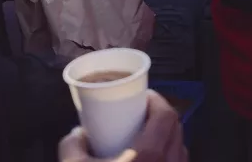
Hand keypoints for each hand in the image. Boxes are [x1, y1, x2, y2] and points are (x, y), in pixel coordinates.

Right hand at [58, 91, 186, 161]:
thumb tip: (76, 134)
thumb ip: (71, 146)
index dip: (157, 101)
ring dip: (168, 138)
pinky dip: (169, 157)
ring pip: (180, 150)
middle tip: (142, 114)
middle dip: (162, 117)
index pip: (167, 116)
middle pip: (177, 130)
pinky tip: (152, 160)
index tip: (143, 96)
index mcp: (151, 154)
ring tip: (147, 137)